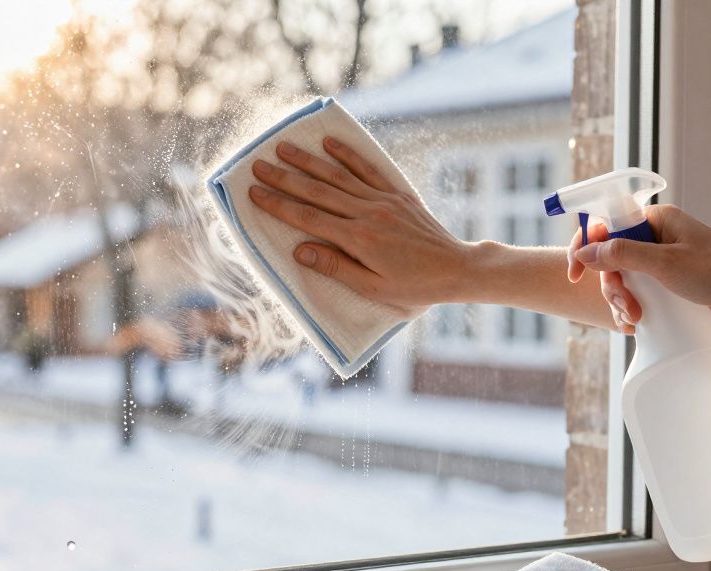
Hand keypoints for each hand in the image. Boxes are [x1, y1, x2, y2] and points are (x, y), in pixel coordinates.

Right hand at [247, 137, 471, 308]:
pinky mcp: (397, 194)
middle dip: (284, 178)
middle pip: (317, 191)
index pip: (308, 218)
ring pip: (338, 175)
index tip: (254, 192)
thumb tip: (299, 251)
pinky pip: (367, 169)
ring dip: (308, 160)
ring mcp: (383, 200)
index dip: (278, 204)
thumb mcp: (373, 287)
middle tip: (257, 165)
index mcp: (358, 239)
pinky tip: (329, 143)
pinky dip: (347, 154)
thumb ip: (335, 267)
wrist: (457, 269)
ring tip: (283, 148)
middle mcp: (368, 213)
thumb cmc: (414, 286)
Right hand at [567, 204, 710, 333]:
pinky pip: (637, 296)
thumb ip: (621, 254)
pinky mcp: (668, 287)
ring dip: (621, 302)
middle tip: (625, 305)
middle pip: (610, 259)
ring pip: (622, 281)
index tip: (575, 273)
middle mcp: (656, 240)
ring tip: (635, 319)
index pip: (606, 226)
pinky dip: (632, 310)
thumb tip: (584, 252)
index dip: (585, 247)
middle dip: (611, 286)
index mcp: (656, 221)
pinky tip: (636, 325)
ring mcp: (662, 265)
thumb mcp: (665, 263)